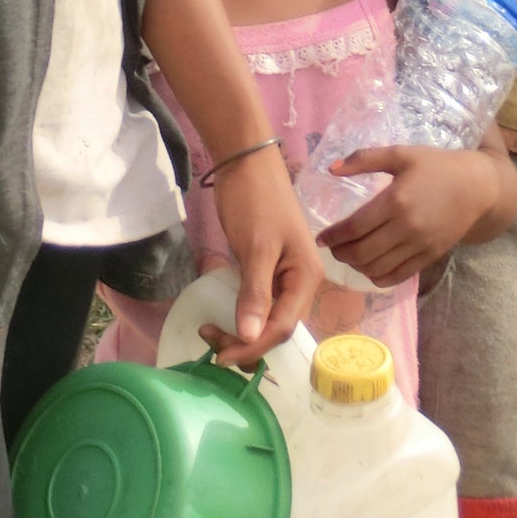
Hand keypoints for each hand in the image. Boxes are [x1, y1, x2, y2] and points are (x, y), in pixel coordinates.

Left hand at [209, 145, 321, 362]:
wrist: (247, 162)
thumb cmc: (256, 200)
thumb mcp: (256, 247)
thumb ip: (255, 293)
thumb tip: (249, 337)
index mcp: (307, 278)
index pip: (283, 327)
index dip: (252, 347)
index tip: (219, 355)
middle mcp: (301, 282)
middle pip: (277, 327)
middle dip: (245, 342)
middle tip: (209, 340)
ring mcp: (284, 276)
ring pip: (267, 318)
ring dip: (242, 331)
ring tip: (211, 331)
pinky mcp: (267, 269)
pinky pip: (259, 303)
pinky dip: (241, 314)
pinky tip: (223, 316)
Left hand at [316, 145, 512, 286]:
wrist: (476, 188)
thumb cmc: (436, 167)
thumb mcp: (401, 154)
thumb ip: (364, 159)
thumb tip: (330, 169)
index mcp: (396, 201)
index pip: (354, 227)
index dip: (333, 236)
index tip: (321, 238)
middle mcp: (406, 228)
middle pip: (362, 252)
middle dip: (341, 253)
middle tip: (333, 248)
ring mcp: (419, 246)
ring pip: (377, 268)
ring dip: (356, 266)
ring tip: (350, 256)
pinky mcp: (429, 257)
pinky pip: (397, 276)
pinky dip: (378, 277)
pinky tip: (370, 267)